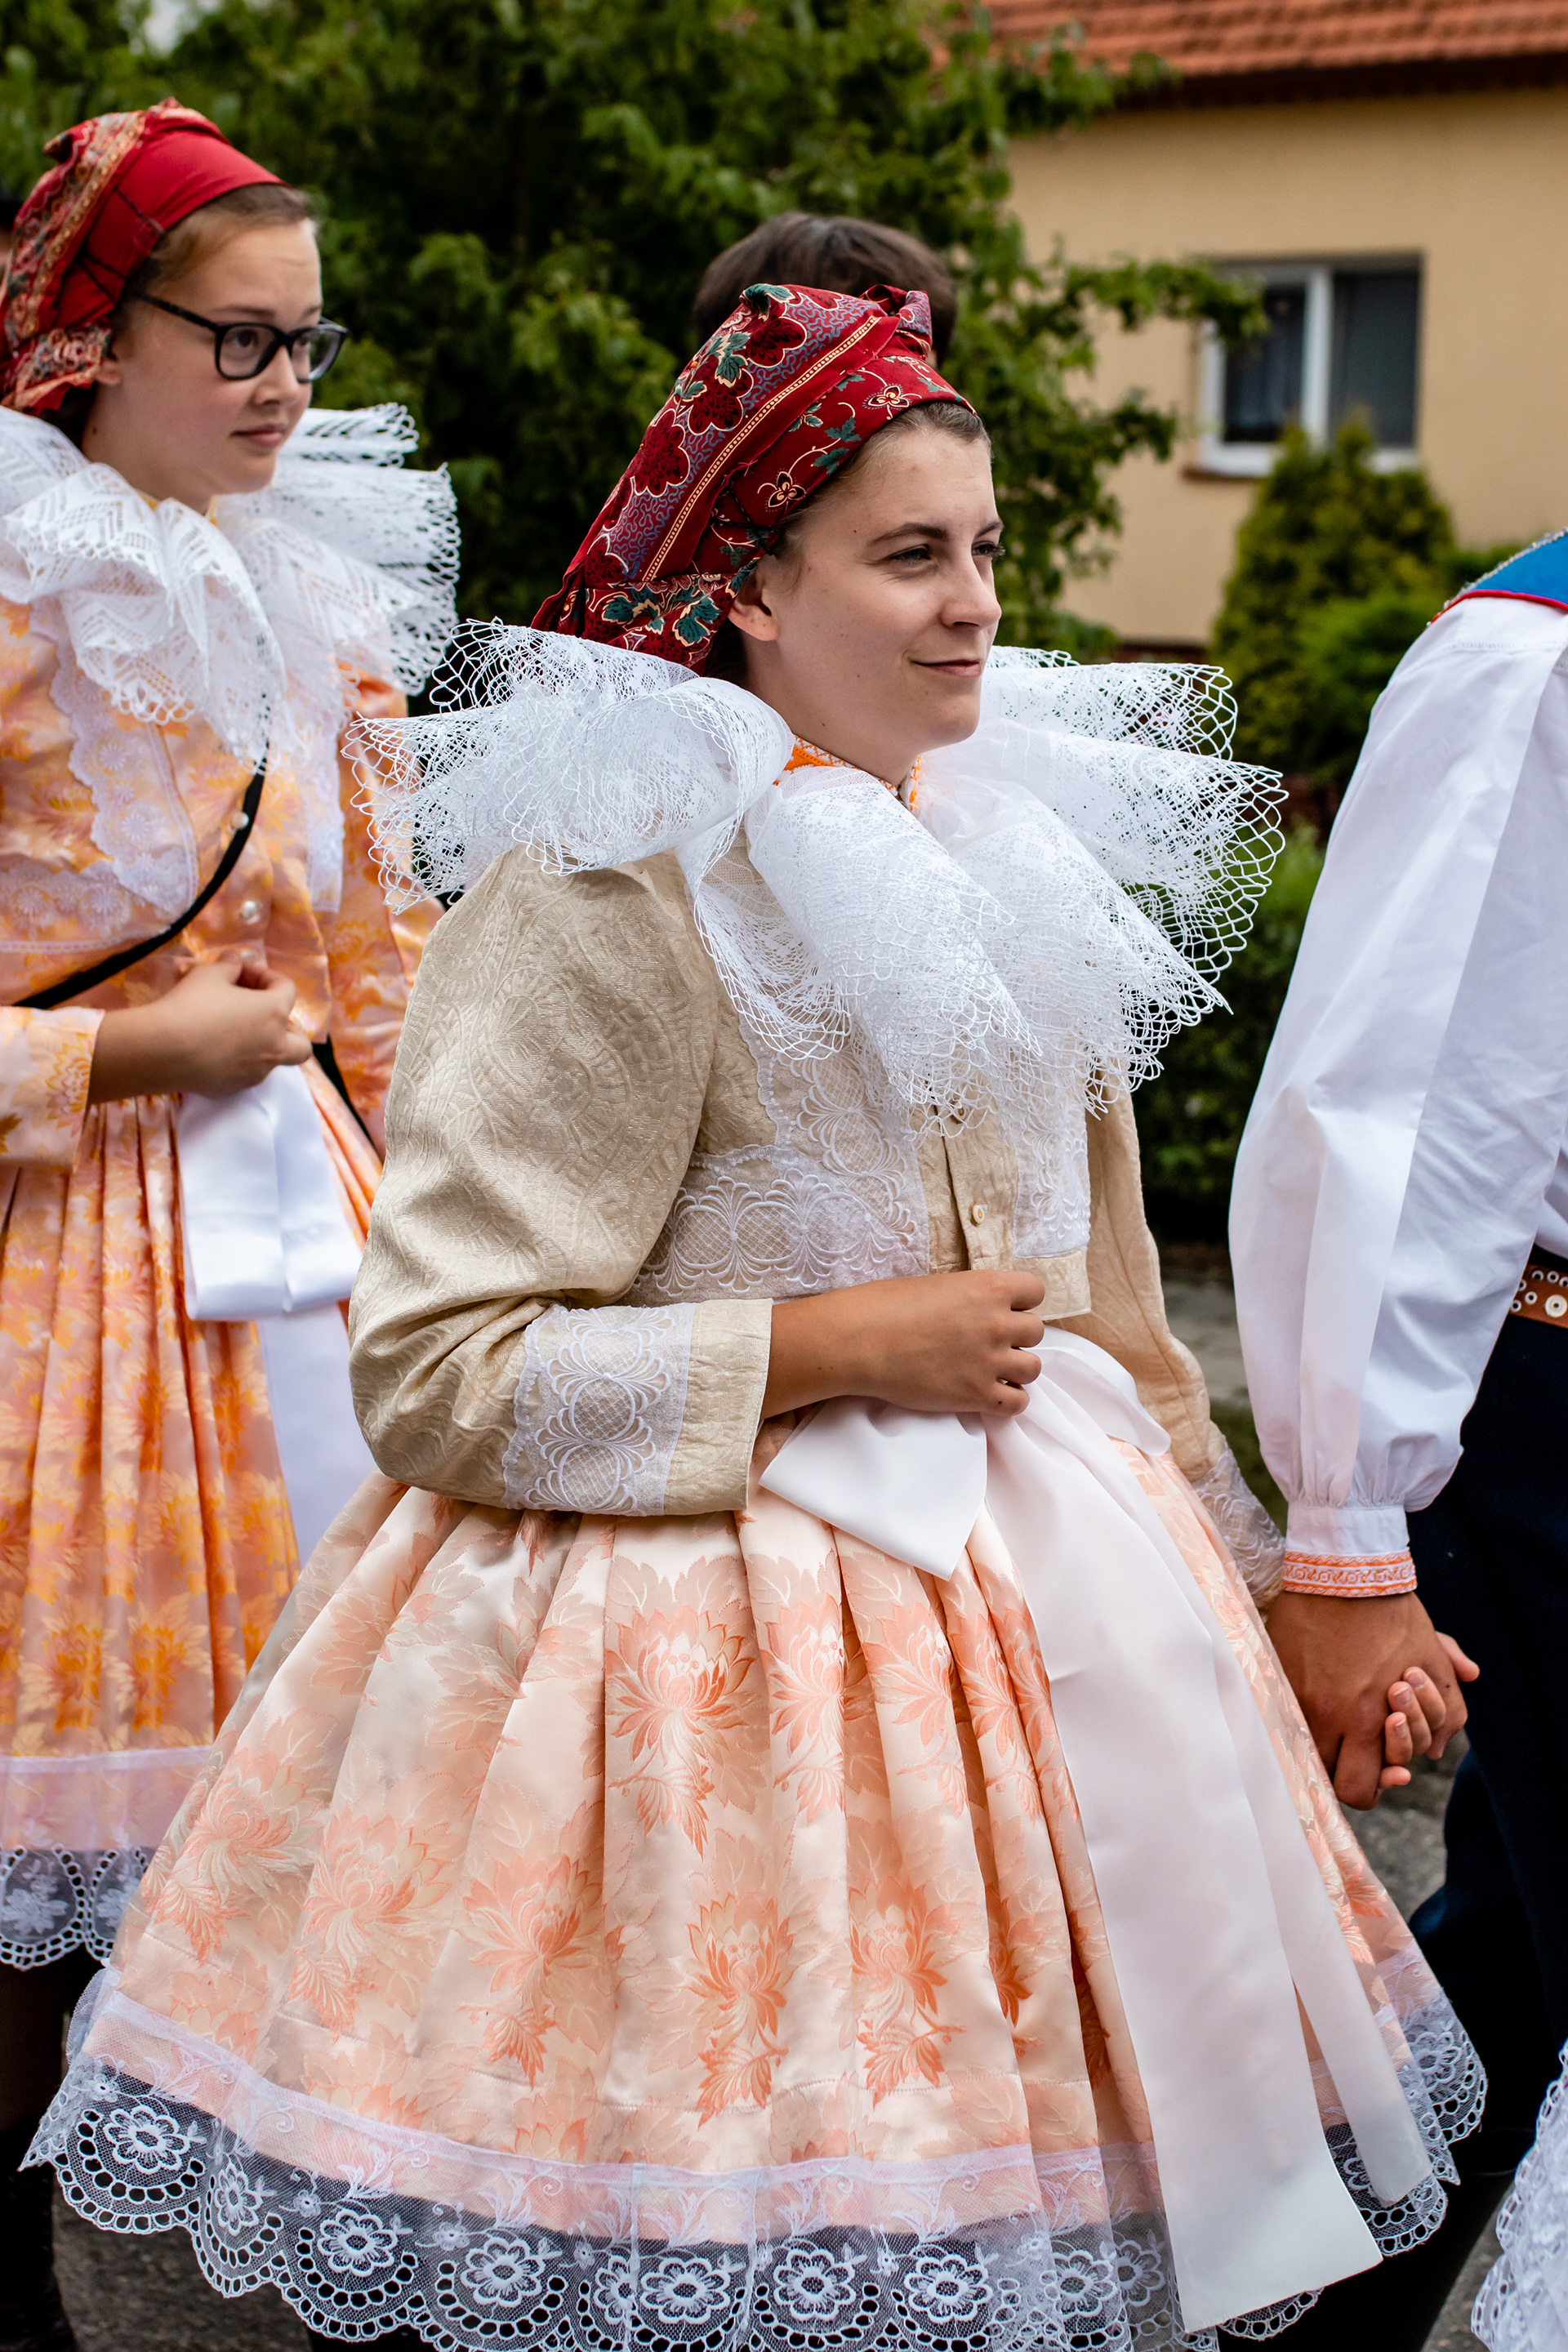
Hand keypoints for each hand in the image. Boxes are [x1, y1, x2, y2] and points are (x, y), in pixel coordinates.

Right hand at [88, 957, 313, 1102]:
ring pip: (274, 1060)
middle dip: (288, 1027)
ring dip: (263, 1045)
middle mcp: (274, 1046)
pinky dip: (240, 1062)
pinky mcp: (235, 1088)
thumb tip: (236, 961)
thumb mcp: (209, 974)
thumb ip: (229, 966)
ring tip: (234, 1032)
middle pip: (301, 1043)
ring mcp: (257, 1072)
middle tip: (261, 1016)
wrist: (162, 1050)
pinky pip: (247, 1074)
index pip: (287, 989)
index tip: (241, 973)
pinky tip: (214, 1052)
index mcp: (274, 1013)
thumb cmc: (190, 1005)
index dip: (265, 976)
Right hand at [763, 1269, 1046, 1419]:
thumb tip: (980, 1309)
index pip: (1036, 1291)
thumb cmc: (884, 1306)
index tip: (1004, 1309)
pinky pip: (1018, 1403)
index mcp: (988, 1286)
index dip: (1021, 1301)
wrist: (858, 1341)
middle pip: (1036, 1331)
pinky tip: (987, 1393)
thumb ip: (970, 1296)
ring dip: (1016, 1368)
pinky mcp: (976, 1395)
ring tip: (990, 1369)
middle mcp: (997, 1322)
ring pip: (1034, 1368)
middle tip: (988, 1341)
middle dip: (1016, 1336)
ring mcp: (989, 1361)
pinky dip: (1008, 1400)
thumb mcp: (937, 1284)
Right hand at [1268, 1590, 1476, 1810]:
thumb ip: (1447, 1709)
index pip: (1361, 1787)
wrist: (1344, 1571)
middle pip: (1328, 1782)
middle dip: (1349, 1778)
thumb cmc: (1393, 1614)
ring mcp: (1297, 1697)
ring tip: (1337, 1730)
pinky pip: (1282, 1719)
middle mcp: (1328, 1716)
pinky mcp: (1276, 1677)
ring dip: (1322, 1751)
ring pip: (1302, 1753)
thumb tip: (1439, 1749)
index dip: (1375, 1787)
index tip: (1388, 1770)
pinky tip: (1315, 1705)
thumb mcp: (1432, 1660)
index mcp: (1368, 1718)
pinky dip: (1299, 1722)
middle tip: (1361, 1759)